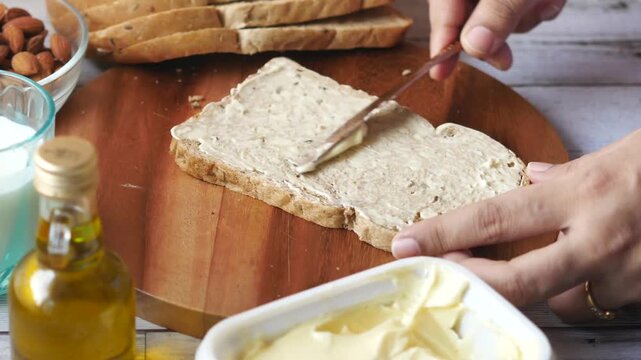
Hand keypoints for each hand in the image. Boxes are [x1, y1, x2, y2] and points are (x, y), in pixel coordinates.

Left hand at [391, 129, 640, 321]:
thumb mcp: (610, 156)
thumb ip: (566, 174)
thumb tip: (533, 176)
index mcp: (582, 194)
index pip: (493, 218)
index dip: (443, 234)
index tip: (407, 243)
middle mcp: (599, 238)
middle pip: (516, 279)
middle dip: (473, 283)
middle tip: (444, 275)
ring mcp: (626, 272)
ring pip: (563, 300)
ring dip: (549, 286)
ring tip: (555, 258)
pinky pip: (603, 301)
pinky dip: (592, 287)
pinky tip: (602, 264)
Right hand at [428, 0, 565, 79]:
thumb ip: (495, 13)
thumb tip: (474, 46)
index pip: (443, 10)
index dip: (442, 43)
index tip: (439, 73)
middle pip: (469, 17)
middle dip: (494, 36)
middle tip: (505, 61)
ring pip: (500, 15)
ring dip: (525, 17)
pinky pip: (521, 7)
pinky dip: (538, 6)